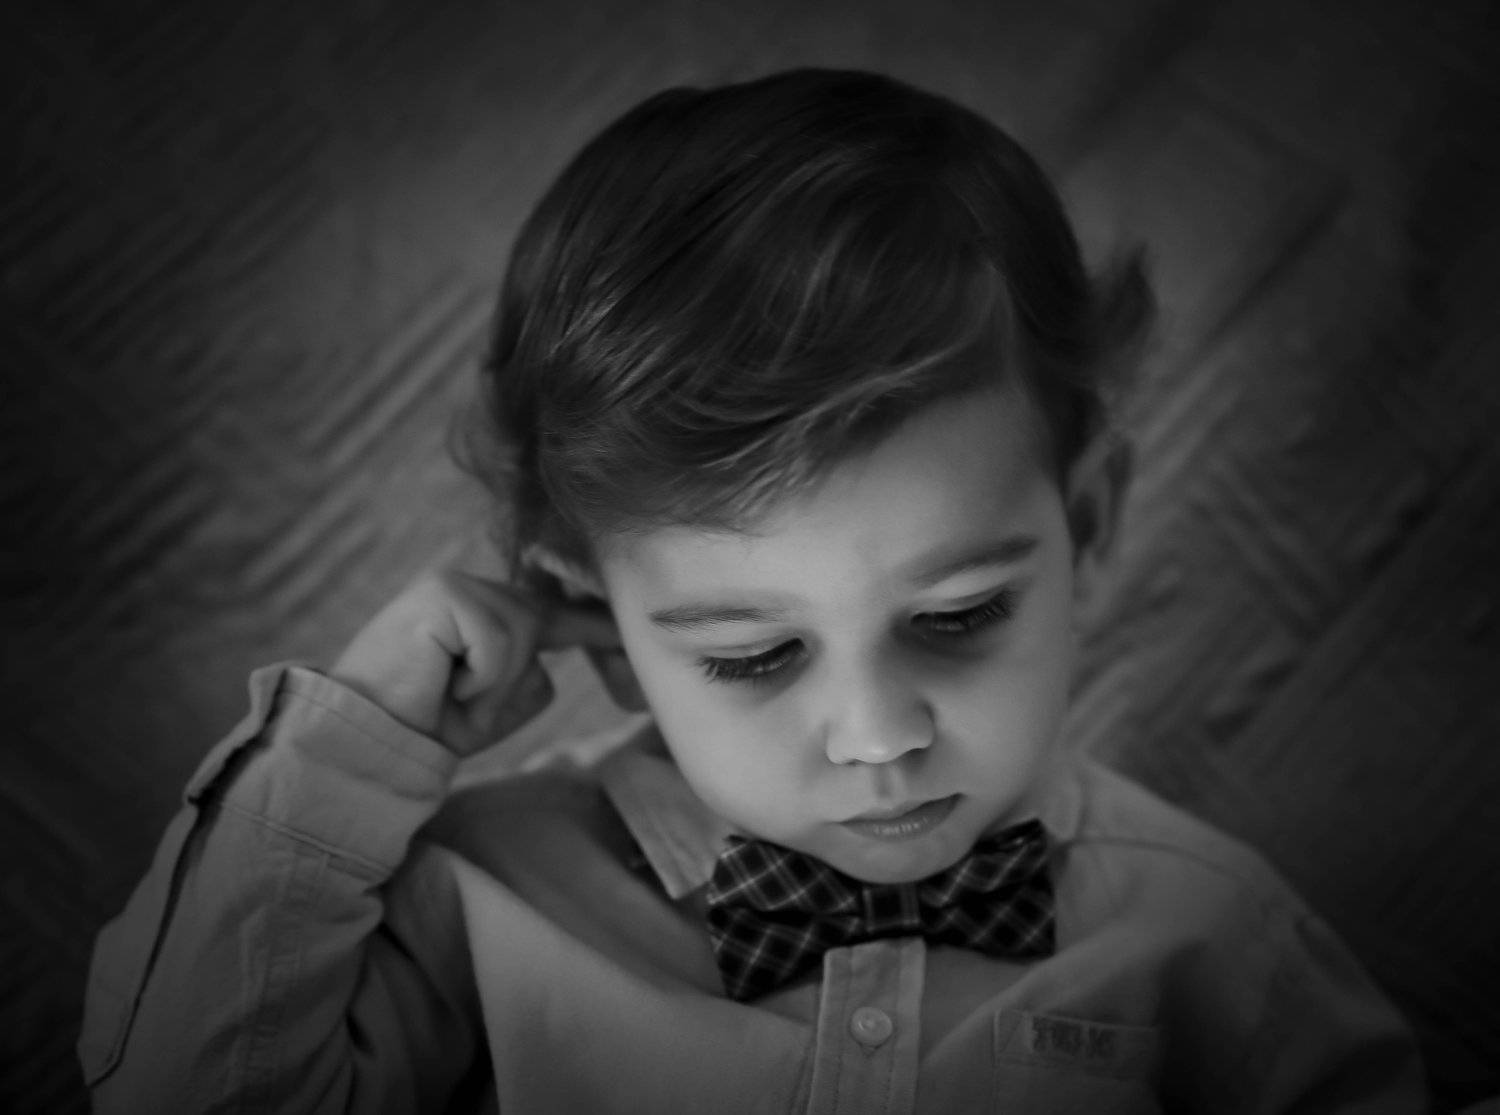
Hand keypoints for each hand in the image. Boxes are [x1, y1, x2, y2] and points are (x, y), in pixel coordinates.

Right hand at [329, 568, 620, 755]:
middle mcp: (466, 587)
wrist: (365, 744)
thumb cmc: (423, 728)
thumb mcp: (491, 702)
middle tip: (457, 702)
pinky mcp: (443, 595)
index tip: (625, 627)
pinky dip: (481, 679)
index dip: (587, 620)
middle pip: (541, 624)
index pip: (545, 609)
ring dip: (494, 684)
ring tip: (447, 694)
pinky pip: (501, 644)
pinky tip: (441, 683)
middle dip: (511, 679)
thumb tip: (560, 655)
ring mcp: (453, 585)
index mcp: (476, 608)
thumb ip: (527, 673)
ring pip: (525, 635)